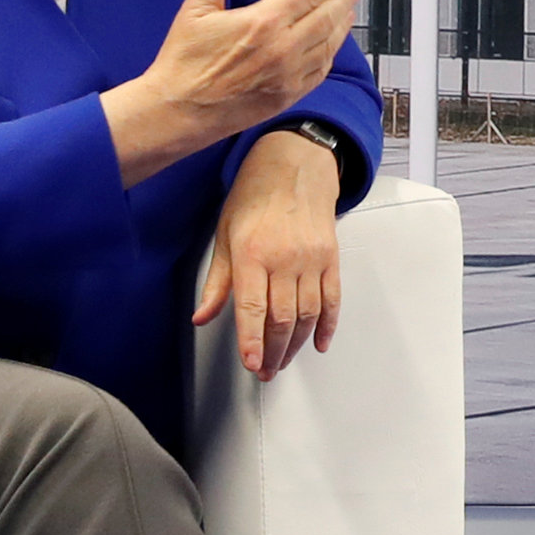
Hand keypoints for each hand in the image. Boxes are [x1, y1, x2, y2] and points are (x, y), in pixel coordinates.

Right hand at [103, 0, 356, 184]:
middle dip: (341, 2)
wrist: (178, 111)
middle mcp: (282, 49)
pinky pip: (319, 73)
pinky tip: (331, 47)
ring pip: (328, 46)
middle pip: (326, 19)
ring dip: (341, 27)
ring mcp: (288, 76)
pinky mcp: (287, 97)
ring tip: (347, 14)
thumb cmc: (183, 62)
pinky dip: (329, 56)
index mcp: (262, 23)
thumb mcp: (196, 9)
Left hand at [194, 129, 342, 379]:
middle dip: (274, 352)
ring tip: (284, 361)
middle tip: (266, 371)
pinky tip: (318, 342)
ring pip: (307, 314)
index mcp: (253, 254)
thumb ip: (217, 281)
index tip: (252, 364)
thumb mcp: (224, 234)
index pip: (253, 308)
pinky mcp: (330, 258)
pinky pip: (332, 299)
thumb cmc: (254, 195)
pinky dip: (327, 325)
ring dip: (296, 344)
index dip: (253, 341)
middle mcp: (285, 259)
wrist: (295, 163)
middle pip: (283, 319)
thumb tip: (203, 317)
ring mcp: (312, 260)